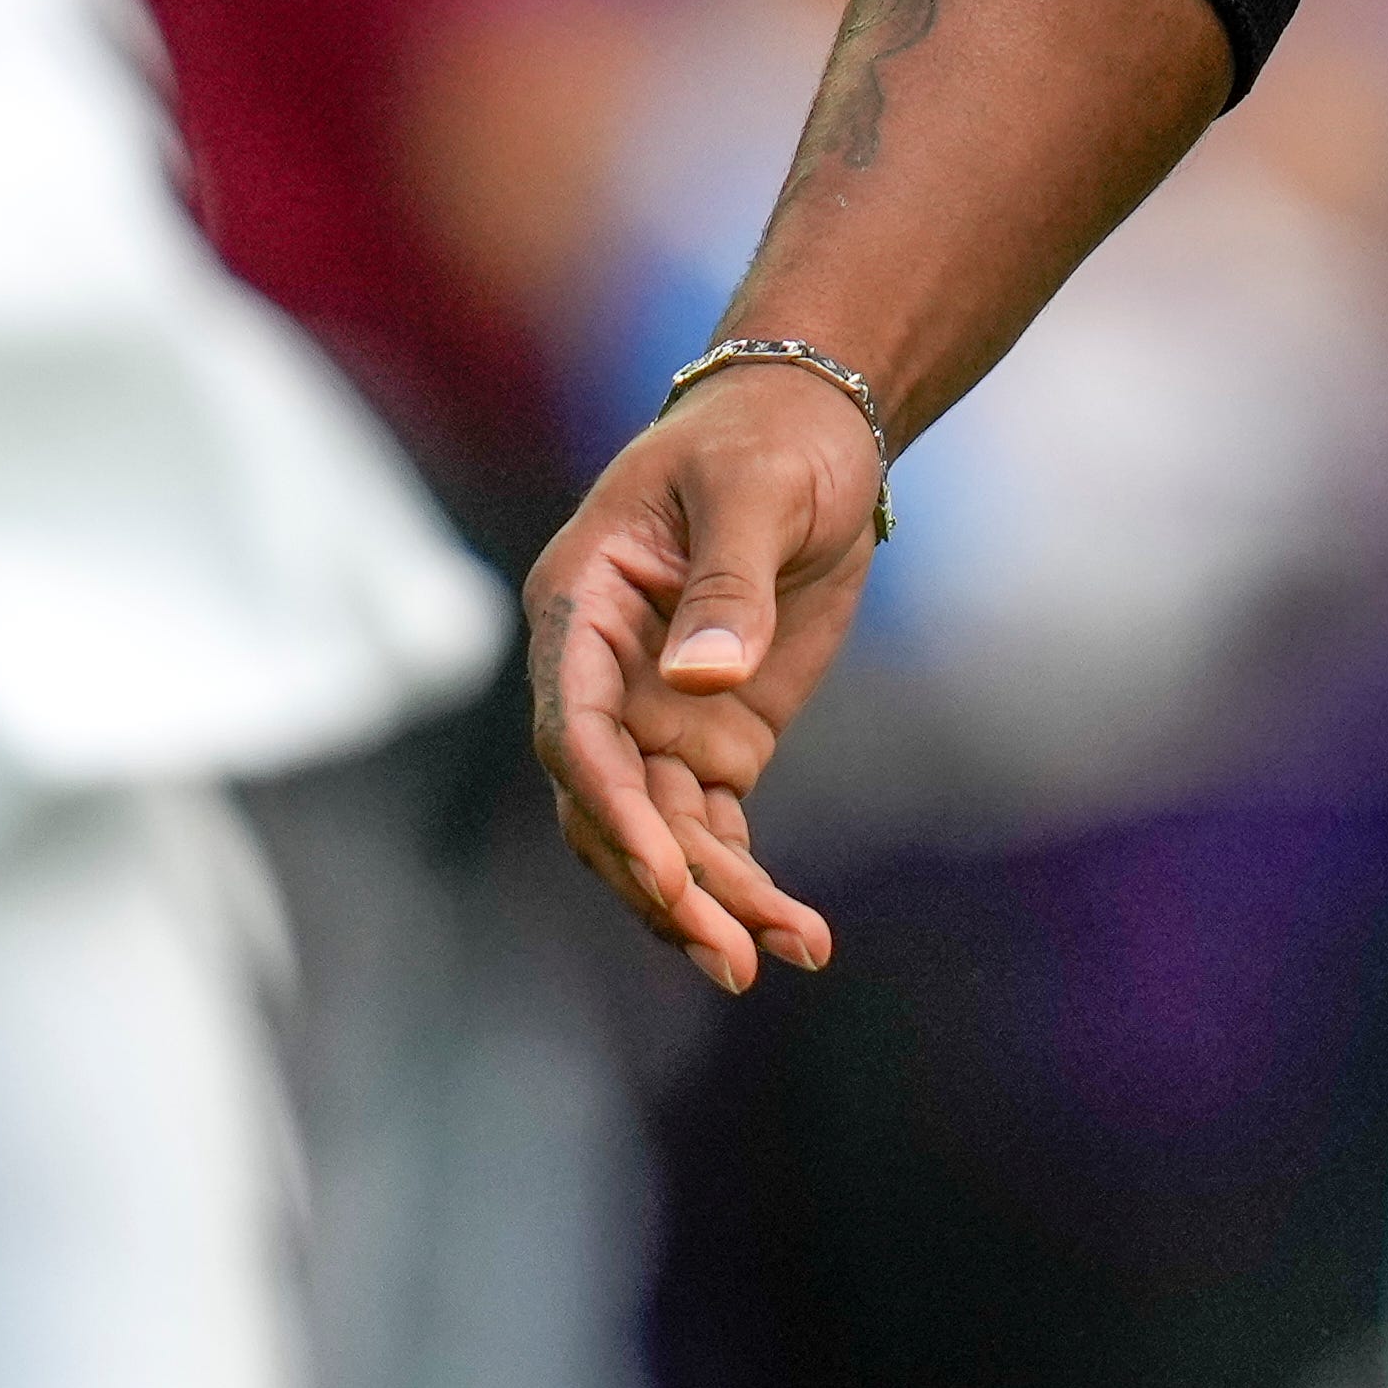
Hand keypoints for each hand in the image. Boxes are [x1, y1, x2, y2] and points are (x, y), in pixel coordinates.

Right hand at [522, 360, 890, 991]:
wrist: (814, 430)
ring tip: (778, 957)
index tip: (666, 874)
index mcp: (579, 604)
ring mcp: (654, 718)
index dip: (611, 807)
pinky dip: (746, 885)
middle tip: (730, 955)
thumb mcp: (754, 492)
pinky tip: (799, 936)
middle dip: (664, 886)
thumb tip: (703, 680)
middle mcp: (600, 676)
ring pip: (659, 836)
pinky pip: (713, 831)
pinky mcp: (712, 742)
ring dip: (709, 904)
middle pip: (609, 807)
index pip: (573, 728)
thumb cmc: (768, 440)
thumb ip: (727, 584)